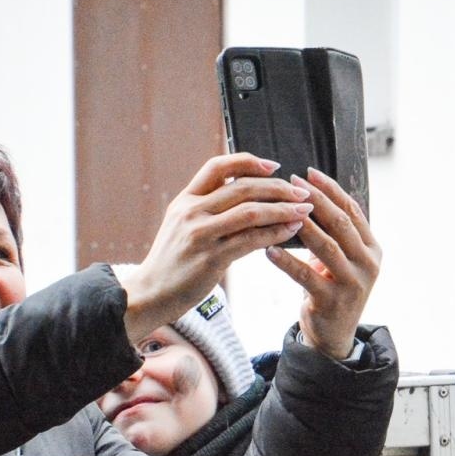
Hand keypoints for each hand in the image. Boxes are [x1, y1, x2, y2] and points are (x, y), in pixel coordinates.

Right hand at [119, 154, 312, 343]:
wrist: (150, 294)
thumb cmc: (172, 261)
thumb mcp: (181, 225)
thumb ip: (206, 207)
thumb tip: (243, 192)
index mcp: (185, 200)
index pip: (218, 166)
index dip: (248, 161)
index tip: (273, 165)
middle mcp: (191, 212)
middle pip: (242, 187)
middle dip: (278, 187)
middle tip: (302, 192)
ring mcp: (200, 235)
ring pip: (251, 212)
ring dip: (282, 209)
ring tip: (304, 210)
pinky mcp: (210, 259)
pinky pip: (251, 240)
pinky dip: (275, 233)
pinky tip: (290, 232)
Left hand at [265, 168, 380, 358]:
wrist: (333, 335)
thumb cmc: (332, 287)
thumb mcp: (340, 258)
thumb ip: (333, 231)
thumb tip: (310, 193)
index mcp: (372, 247)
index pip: (352, 210)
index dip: (330, 189)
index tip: (308, 173)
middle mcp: (368, 263)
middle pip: (340, 224)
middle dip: (315, 201)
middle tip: (292, 184)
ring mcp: (353, 283)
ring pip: (325, 246)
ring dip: (301, 226)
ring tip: (279, 210)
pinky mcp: (332, 301)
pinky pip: (305, 276)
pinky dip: (286, 261)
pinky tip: (268, 250)